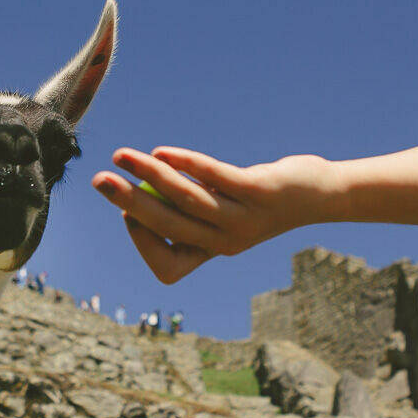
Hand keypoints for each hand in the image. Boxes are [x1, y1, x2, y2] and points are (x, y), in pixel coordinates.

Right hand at [91, 147, 336, 283]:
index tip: (130, 213)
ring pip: (187, 200)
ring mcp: (244, 218)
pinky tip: (162, 152)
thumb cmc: (259, 200)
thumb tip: (136, 195)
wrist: (317, 195)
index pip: (167, 266)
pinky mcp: (259, 190)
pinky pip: (215, 177)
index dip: (144, 240)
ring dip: (149, 176)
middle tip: (99, 180)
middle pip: (167, 227)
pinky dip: (187, 164)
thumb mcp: (221, 212)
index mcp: (214, 252)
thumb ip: (186, 209)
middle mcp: (226, 242)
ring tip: (122, 155)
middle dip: (128, 203)